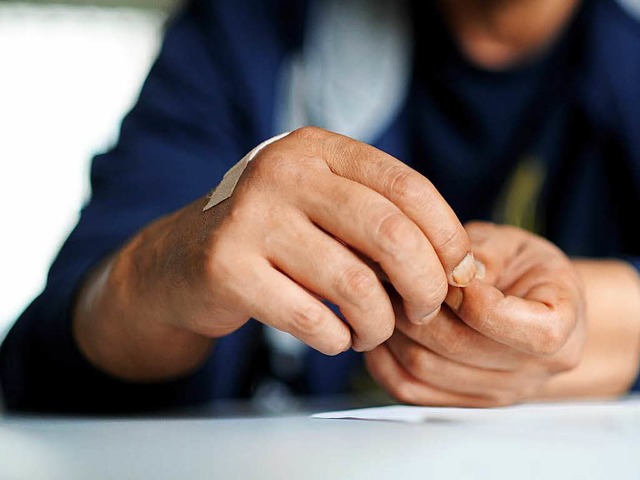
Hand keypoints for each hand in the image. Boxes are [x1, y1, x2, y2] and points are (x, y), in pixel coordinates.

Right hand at [74, 127, 474, 379]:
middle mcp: (282, 171)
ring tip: (373, 331)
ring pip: (354, 284)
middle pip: (389, 233)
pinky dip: (338, 340)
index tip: (456, 273)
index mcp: (316, 148)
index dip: (447, 236)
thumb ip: (380, 220)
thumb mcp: (323, 205)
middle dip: (425, 285)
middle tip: (426, 310)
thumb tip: (457, 267)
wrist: (181, 259)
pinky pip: (311, 318)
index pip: (408, 186)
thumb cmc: (273, 236)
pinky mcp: (226, 267)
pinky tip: (336, 338)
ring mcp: (250, 217)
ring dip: (379, 322)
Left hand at [365, 222, 586, 406]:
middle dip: (418, 306)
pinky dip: (383, 357)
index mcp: (559, 327)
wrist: (534, 310)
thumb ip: (487, 252)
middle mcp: (530, 371)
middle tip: (394, 274)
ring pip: (425, 368)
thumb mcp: (516, 245)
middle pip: (458, 347)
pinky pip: (408, 387)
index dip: (472, 298)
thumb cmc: (526, 272)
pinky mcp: (458, 402)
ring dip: (396, 327)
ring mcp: (493, 394)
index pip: (513, 325)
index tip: (448, 272)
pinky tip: (383, 325)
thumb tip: (450, 269)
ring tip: (386, 295)